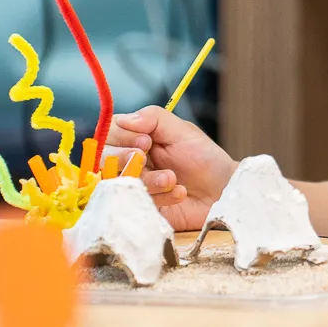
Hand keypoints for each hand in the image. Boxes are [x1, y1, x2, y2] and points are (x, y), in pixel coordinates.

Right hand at [102, 106, 236, 232]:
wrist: (223, 190)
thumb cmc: (204, 158)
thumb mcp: (182, 131)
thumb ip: (153, 118)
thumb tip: (125, 119)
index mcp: (136, 139)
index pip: (108, 133)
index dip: (121, 137)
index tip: (146, 139)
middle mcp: (129, 162)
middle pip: (103, 159)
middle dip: (126, 158)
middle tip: (147, 157)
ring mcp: (134, 186)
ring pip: (119, 183)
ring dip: (148, 180)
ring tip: (172, 178)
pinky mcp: (141, 208)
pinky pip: (135, 203)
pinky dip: (159, 197)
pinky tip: (179, 193)